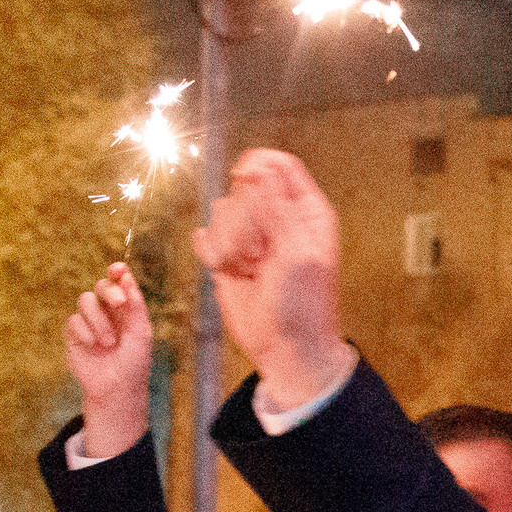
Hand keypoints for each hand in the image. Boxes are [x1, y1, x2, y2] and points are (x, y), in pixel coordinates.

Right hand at [62, 264, 152, 460]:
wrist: (116, 388)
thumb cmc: (134, 362)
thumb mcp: (141, 333)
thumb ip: (135, 306)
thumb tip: (128, 277)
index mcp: (126, 310)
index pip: (119, 284)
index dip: (117, 272)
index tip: (118, 269)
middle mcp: (107, 312)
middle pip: (100, 287)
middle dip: (109, 291)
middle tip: (119, 303)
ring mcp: (89, 322)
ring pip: (85, 300)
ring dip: (99, 320)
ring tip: (109, 342)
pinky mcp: (73, 333)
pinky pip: (73, 320)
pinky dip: (86, 333)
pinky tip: (95, 347)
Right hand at [191, 148, 352, 410]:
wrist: (286, 346)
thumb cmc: (304, 305)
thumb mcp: (298, 252)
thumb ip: (277, 207)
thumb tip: (257, 168)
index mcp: (306, 211)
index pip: (279, 164)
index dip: (257, 167)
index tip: (245, 181)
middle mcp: (278, 217)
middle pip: (243, 186)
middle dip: (244, 219)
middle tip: (260, 253)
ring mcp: (251, 235)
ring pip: (221, 210)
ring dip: (230, 242)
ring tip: (251, 269)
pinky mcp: (228, 253)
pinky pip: (205, 235)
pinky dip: (213, 254)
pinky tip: (231, 273)